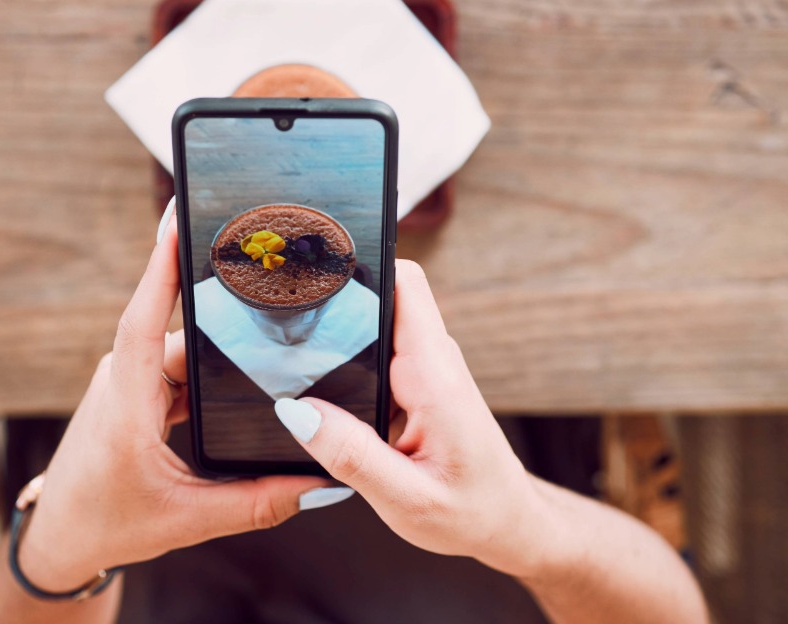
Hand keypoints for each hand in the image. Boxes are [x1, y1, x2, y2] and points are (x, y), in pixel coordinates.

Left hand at [18, 208, 340, 590]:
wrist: (60, 537)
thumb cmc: (106, 524)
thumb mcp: (188, 519)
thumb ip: (257, 504)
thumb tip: (318, 484)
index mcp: (125, 405)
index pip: (141, 320)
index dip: (161, 268)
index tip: (178, 220)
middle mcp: (123, 381)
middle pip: (180, 328)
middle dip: (223, 300)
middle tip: (268, 261)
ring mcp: (128, 382)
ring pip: (182, 346)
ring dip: (220, 337)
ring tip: (272, 314)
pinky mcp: (136, 390)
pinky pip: (177, 363)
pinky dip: (209, 362)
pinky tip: (244, 362)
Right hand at [272, 260, 562, 577]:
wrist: (509, 524)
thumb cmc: (471, 514)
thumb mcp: (407, 500)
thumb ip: (351, 456)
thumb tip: (295, 410)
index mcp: (434, 376)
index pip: (404, 282)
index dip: (360, 264)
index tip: (311, 273)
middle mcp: (432, 361)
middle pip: (380, 293)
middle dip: (331, 298)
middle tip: (278, 321)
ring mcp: (425, 368)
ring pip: (375, 321)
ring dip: (335, 329)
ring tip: (286, 351)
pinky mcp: (417, 382)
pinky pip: (377, 349)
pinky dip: (345, 357)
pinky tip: (316, 382)